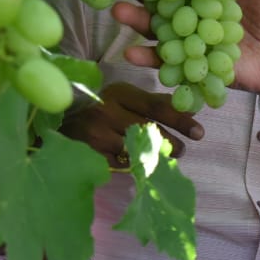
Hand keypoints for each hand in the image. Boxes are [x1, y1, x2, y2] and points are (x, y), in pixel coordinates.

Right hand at [58, 81, 202, 165]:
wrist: (60, 125)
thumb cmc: (100, 110)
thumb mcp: (123, 98)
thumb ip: (153, 103)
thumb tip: (189, 109)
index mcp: (119, 94)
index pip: (156, 107)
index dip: (180, 119)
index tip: (199, 131)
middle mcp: (107, 111)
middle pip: (149, 130)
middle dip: (172, 143)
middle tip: (184, 149)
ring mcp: (97, 135)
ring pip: (137, 150)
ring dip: (157, 157)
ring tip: (166, 159)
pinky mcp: (91, 154)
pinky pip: (122, 164)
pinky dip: (136, 165)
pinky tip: (142, 165)